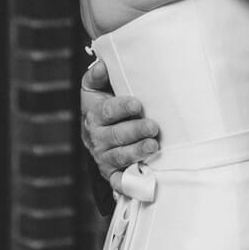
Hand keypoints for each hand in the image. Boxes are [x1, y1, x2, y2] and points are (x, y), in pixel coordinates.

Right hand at [80, 59, 160, 191]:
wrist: (96, 131)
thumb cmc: (103, 103)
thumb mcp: (96, 87)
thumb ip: (98, 76)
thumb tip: (102, 65)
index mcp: (94, 114)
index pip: (107, 111)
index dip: (121, 107)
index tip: (137, 104)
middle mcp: (97, 137)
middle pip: (116, 135)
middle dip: (135, 131)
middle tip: (153, 127)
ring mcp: (104, 156)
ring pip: (120, 156)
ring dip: (137, 152)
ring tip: (154, 146)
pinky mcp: (111, 172)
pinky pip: (118, 180)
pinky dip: (127, 184)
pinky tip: (141, 182)